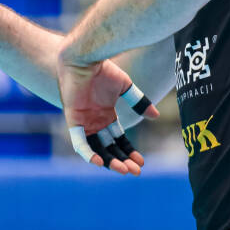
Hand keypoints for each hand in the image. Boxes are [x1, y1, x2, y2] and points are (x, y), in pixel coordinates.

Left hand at [57, 57, 158, 174]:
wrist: (86, 57)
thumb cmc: (104, 69)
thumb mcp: (126, 88)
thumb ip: (139, 102)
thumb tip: (156, 116)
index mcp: (106, 115)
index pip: (119, 140)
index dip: (129, 151)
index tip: (141, 161)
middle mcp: (95, 122)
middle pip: (109, 148)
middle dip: (122, 161)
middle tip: (136, 171)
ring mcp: (84, 122)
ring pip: (97, 149)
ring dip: (109, 161)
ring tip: (124, 169)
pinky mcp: (74, 120)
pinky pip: (79, 142)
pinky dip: (88, 153)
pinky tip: (100, 161)